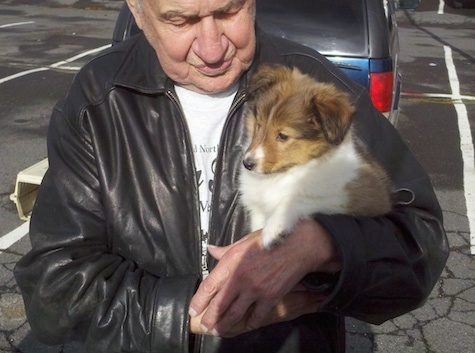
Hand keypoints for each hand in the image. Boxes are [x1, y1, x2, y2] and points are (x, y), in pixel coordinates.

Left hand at [188, 220, 340, 336]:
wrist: (298, 245)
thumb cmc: (271, 240)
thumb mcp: (244, 241)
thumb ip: (225, 250)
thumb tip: (211, 250)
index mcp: (231, 262)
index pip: (209, 286)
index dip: (199, 300)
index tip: (194, 309)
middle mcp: (240, 278)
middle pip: (219, 304)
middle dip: (210, 318)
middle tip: (205, 325)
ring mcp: (255, 290)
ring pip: (235, 314)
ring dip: (226, 324)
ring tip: (220, 329)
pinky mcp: (270, 297)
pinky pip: (257, 316)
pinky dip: (250, 322)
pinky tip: (247, 324)